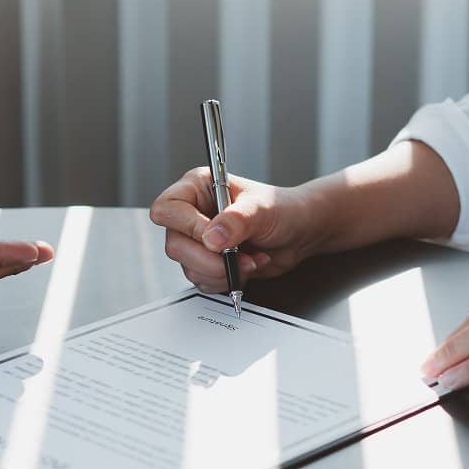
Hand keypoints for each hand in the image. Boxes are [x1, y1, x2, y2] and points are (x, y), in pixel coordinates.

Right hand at [149, 168, 323, 291]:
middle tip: (235, 257)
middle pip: (174, 244)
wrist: (300, 234)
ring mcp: (199, 240)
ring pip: (188, 267)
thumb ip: (237, 220)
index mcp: (198, 188)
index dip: (187, 226)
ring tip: (249, 259)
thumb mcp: (263, 209)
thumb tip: (211, 237)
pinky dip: (226, 280)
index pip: (167, 208)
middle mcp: (193, 213)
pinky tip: (245, 267)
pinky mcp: (208, 262)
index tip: (213, 237)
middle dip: (208, 259)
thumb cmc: (284, 209)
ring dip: (222, 271)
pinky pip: (202, 280)